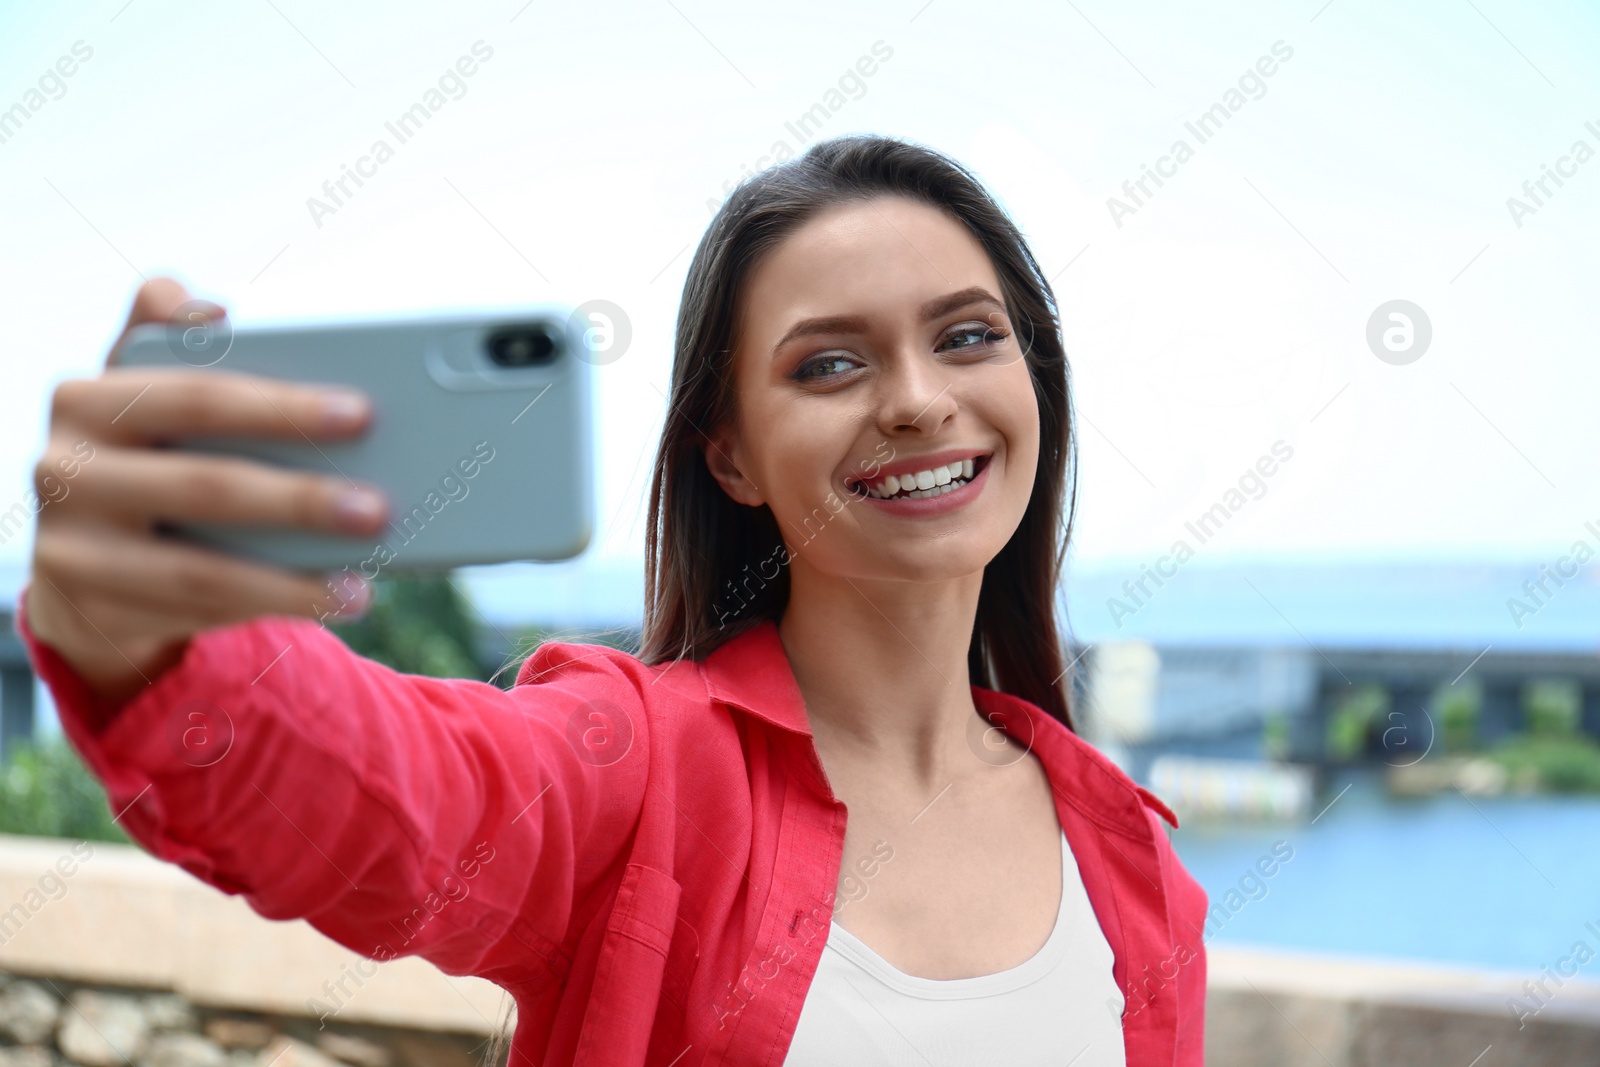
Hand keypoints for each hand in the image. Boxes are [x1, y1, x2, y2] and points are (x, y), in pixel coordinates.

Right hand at [25, 278, 388, 702]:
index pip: (198, 395)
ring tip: (363, 582)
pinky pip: (197, 613)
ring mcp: (69, 546)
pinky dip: (271, 606)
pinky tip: (330, 598)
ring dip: (293, 580)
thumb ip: (182, 347)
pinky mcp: (90, 609)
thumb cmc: (149, 457)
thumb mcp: (156, 400)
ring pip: (199, 569)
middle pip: (205, 485)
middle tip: (378, 507)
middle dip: (300, 498)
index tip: (361, 412)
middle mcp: (66, 468)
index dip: (280, 406)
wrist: (83, 563)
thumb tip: (210, 306)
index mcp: (91, 399)